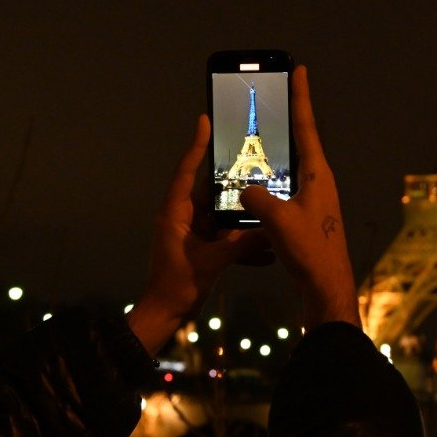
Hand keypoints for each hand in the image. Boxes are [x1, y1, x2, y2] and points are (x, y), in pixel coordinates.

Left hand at [127, 114, 269, 355]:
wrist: (165, 315)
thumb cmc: (179, 284)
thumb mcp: (214, 262)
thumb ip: (242, 244)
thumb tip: (271, 232)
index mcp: (176, 212)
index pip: (187, 171)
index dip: (196, 145)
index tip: (205, 120)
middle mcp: (182, 217)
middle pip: (211, 192)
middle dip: (236, 186)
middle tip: (260, 167)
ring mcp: (192, 233)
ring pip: (222, 216)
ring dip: (243, 220)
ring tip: (271, 210)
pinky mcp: (200, 248)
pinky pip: (224, 238)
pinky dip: (242, 244)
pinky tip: (268, 252)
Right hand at [239, 66, 359, 328]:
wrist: (327, 289)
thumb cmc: (310, 253)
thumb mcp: (278, 221)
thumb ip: (257, 198)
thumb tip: (245, 189)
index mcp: (318, 174)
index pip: (306, 126)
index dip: (301, 96)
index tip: (299, 69)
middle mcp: (319, 181)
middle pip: (300, 141)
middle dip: (286, 118)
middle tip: (272, 95)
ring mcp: (314, 199)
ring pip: (291, 166)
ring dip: (276, 151)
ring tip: (255, 136)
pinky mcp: (307, 216)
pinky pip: (285, 188)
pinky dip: (270, 180)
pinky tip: (253, 184)